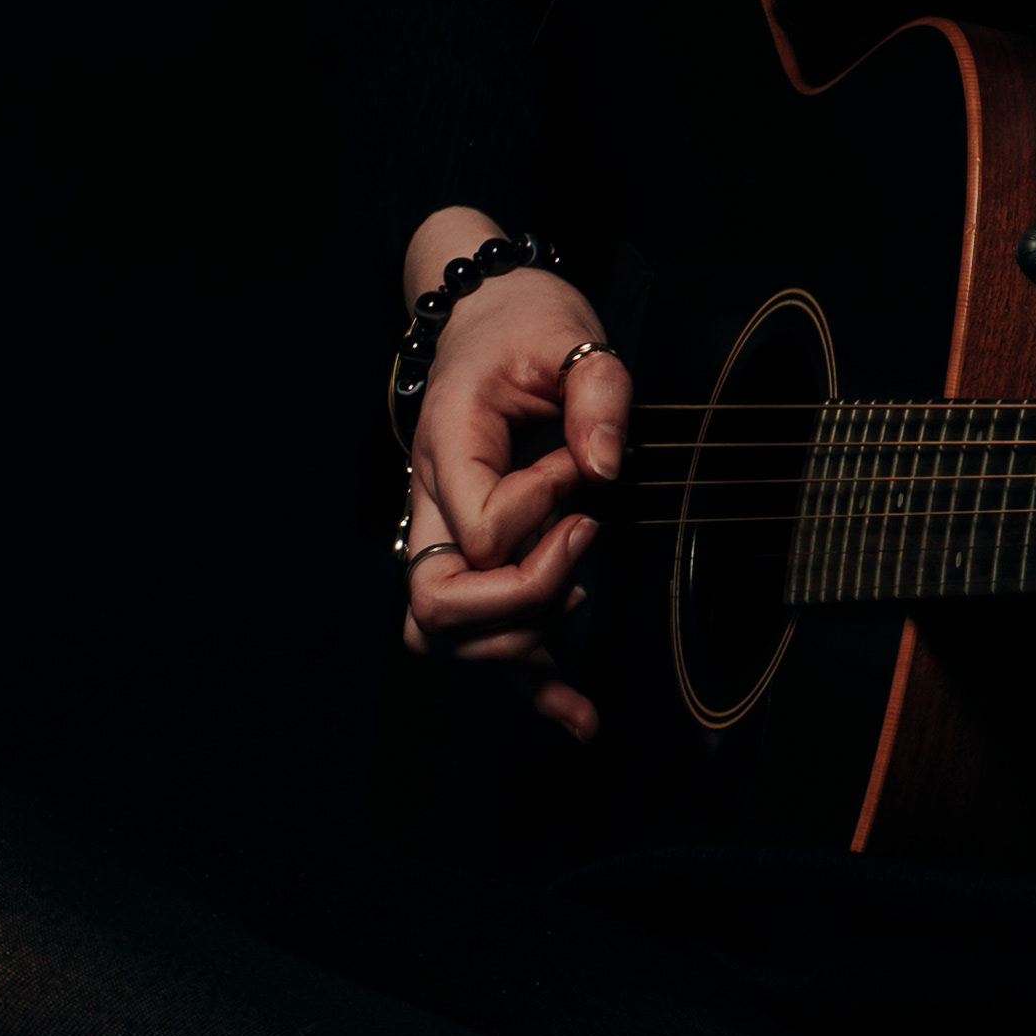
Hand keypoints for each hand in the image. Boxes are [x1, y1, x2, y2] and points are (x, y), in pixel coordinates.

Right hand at [399, 249, 631, 736]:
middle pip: (439, 602)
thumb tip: (605, 470)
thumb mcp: (571, 334)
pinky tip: (580, 718)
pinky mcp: (472, 561)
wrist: (489, 317)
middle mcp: (430, 503)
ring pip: (443, 634)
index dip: (539, 514)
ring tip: (582, 603)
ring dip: (518, 640)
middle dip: (522, 595)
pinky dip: (531, 686)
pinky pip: (479, 641)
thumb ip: (597, 395)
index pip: (480, 529)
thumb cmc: (524, 327)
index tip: (576, 472)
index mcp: (448, 446)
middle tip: (581, 542)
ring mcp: (441, 537)